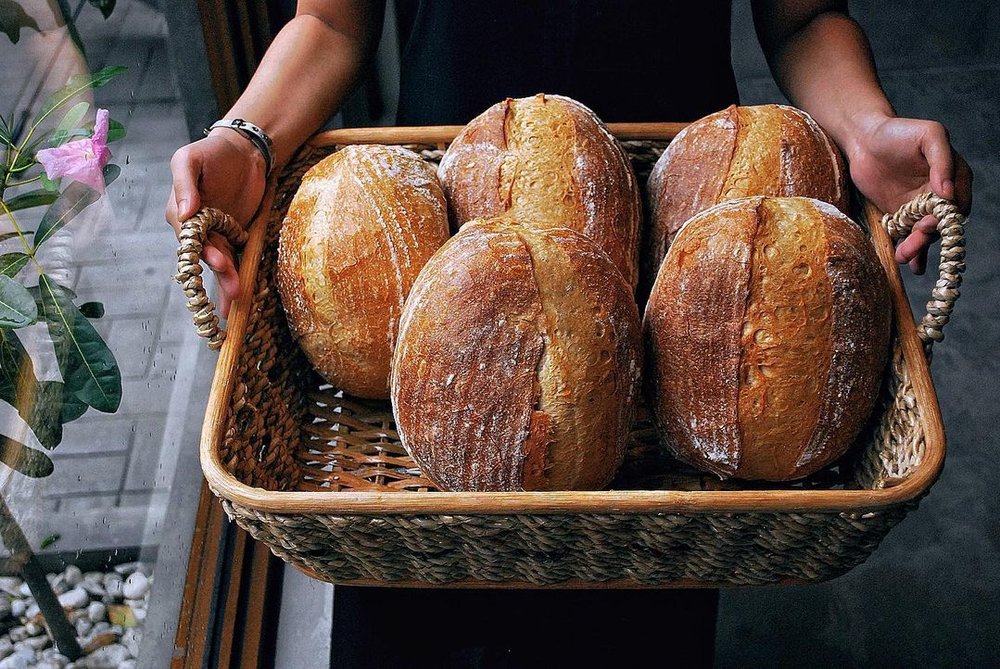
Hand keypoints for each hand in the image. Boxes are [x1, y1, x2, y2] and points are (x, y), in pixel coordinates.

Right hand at [166, 130, 266, 316]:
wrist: (244, 151)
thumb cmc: (212, 152)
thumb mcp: (190, 159)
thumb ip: (184, 183)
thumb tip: (185, 212)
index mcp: (180, 212)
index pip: (189, 237)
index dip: (203, 251)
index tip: (218, 261)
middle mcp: (196, 228)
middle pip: (206, 255)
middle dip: (220, 272)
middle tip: (233, 290)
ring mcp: (216, 234)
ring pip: (221, 261)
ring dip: (228, 280)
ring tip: (237, 298)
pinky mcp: (234, 236)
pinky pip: (235, 258)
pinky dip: (238, 274)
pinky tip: (240, 293)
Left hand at [845, 113, 971, 273]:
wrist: (864, 139)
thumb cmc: (899, 131)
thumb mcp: (929, 135)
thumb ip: (943, 160)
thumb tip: (947, 193)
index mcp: (955, 176)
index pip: (958, 204)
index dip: (946, 216)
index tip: (929, 220)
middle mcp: (940, 195)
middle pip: (940, 224)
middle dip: (928, 236)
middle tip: (913, 240)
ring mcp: (919, 207)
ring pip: (924, 233)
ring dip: (917, 247)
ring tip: (903, 256)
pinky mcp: (900, 215)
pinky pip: (907, 236)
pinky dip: (910, 251)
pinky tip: (908, 264)